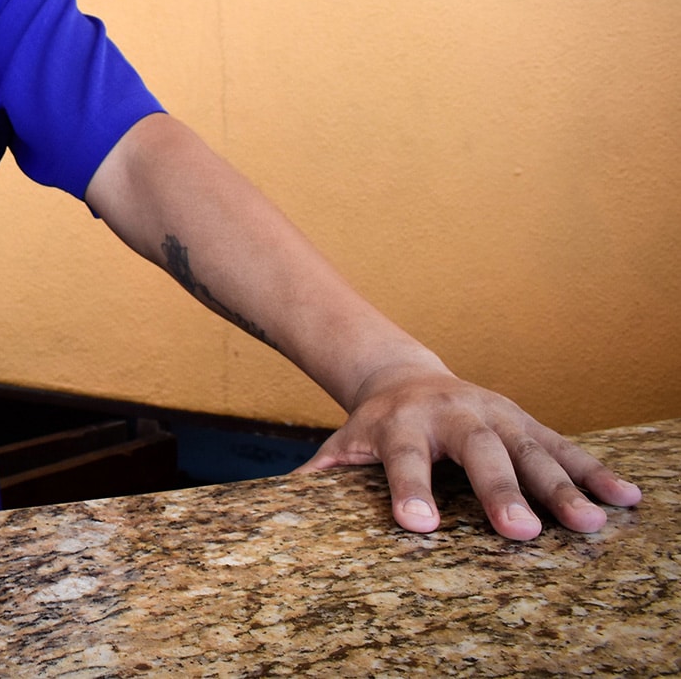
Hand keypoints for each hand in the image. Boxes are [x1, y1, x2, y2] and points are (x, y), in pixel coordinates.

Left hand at [298, 365, 642, 539]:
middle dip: (498, 491)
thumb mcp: (343, 444)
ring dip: (562, 487)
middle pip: (478, 454)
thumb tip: (282, 503)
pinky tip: (625, 497)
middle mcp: (452, 416)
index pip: (404, 458)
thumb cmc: (373, 425)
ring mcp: (494, 415)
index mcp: (401, 424)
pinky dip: (594, 471)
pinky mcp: (526, 421)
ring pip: (531, 450)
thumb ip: (321, 474)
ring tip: (589, 523)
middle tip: (518, 532)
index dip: (409, 489)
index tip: (418, 525)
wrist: (401, 375)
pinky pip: (564, 447)